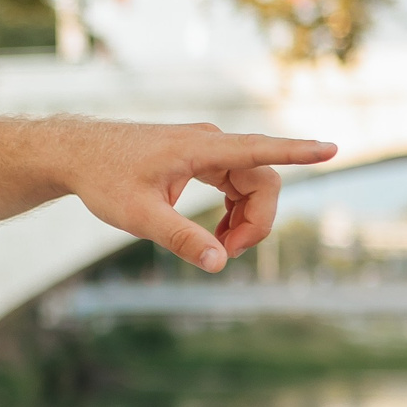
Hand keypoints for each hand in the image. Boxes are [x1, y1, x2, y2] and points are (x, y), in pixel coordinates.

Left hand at [64, 123, 335, 271]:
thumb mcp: (139, 216)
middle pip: (261, 179)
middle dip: (257, 220)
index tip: (332, 149)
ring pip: (249, 183)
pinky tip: (215, 233)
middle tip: (229, 254)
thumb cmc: (103, 179)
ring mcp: (204, 148)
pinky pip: (232, 182)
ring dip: (245, 218)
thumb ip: (181, 239)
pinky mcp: (196, 157)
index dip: (298, 152)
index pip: (259, 148)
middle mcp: (208, 142)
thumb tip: (219, 264)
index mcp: (199, 148)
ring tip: (219, 248)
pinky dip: (232, 210)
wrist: (75, 154)